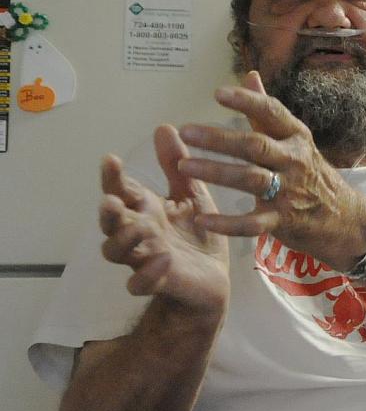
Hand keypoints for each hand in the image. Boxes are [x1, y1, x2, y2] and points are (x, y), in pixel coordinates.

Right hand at [98, 125, 228, 312]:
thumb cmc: (198, 234)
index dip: (112, 177)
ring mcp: (144, 259)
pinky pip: (139, 284)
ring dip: (123, 240)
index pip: (120, 191)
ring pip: (115, 252)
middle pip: (109, 222)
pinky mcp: (158, 283)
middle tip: (111, 200)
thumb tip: (164, 126)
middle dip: (107, 211)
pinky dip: (147, 274)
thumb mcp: (192, 195)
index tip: (111, 159)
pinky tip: (164, 259)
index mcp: (145, 210)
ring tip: (142, 228)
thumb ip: (177, 166)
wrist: (213, 278)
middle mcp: (138, 233)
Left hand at [173, 72, 365, 270]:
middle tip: (186, 132)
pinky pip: (252, 223)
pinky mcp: (283, 220)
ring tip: (183, 167)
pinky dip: (227, 223)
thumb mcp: (295, 139)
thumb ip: (267, 111)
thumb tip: (249, 75)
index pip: (272, 113)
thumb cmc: (310, 172)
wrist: (344, 217)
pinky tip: (202, 220)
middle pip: (255, 146)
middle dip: (219, 139)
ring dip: (217, 172)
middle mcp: (294, 161)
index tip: (218, 94)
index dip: (246, 102)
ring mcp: (289, 192)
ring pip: (251, 179)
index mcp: (296, 137)